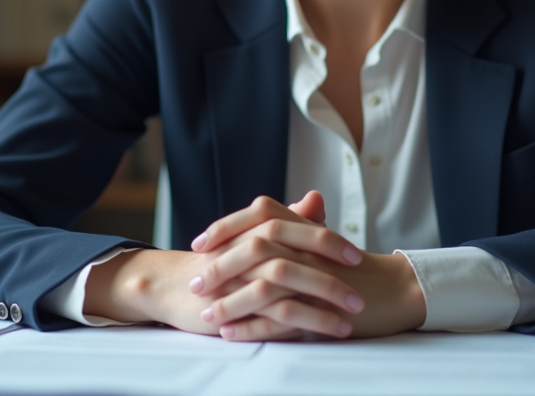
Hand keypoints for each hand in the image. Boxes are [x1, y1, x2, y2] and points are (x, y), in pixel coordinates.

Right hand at [82, 193, 358, 336]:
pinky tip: (318, 335)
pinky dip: (295, 327)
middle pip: (294, 259)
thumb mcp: (256, 237)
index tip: (356, 256)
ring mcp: (238, 279)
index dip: (328, 242)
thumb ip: (289, 219)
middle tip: (360, 295)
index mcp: (256, 229)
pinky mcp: (231, 307)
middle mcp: (247, 250)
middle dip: (331, 279)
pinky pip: (268, 317)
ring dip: (320, 308)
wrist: (174, 284)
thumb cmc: (222, 261)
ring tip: (348, 321)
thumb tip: (316, 198)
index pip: (298, 230)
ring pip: (284, 290)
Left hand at [195, 193, 426, 339]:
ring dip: (231, 302)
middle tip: (194, 282)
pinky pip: (282, 318)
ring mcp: (316, 278)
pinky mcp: (323, 309)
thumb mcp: (321, 243)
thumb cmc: (355, 268)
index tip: (200, 242)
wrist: (396, 290)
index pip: (260, 214)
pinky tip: (231, 333)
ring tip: (206, 316)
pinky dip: (253, 326)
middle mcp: (309, 248)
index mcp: (306, 228)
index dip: (227, 226)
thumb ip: (292, 226)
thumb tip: (259, 214)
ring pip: (265, 284)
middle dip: (219, 267)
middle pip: (255, 248)